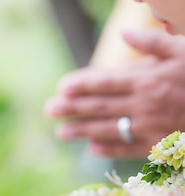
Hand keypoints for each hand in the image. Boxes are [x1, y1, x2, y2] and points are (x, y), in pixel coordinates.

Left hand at [44, 29, 184, 157]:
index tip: (60, 87)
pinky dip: (109, 149)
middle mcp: (144, 104)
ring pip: (108, 129)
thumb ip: (153, 42)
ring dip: (82, 131)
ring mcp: (151, 127)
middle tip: (49, 111)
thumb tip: (123, 32)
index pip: (105, 82)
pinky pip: (129, 147)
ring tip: (61, 133)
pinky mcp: (159, 144)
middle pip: (100, 107)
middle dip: (72, 109)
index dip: (80, 85)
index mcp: (149, 79)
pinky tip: (91, 149)